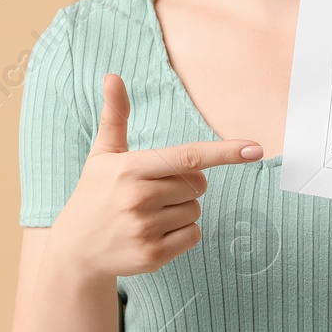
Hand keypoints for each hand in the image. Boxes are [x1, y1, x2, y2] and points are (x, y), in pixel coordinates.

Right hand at [52, 73, 262, 280]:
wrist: (75, 249)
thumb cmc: (94, 194)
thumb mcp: (103, 155)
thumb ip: (115, 116)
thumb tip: (112, 76)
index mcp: (130, 168)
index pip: (186, 157)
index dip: (223, 152)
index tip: (255, 149)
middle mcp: (138, 198)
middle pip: (198, 184)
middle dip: (185, 184)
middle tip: (154, 190)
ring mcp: (145, 229)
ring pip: (196, 210)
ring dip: (182, 209)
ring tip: (149, 213)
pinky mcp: (152, 256)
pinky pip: (193, 235)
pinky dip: (182, 233)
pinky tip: (155, 233)